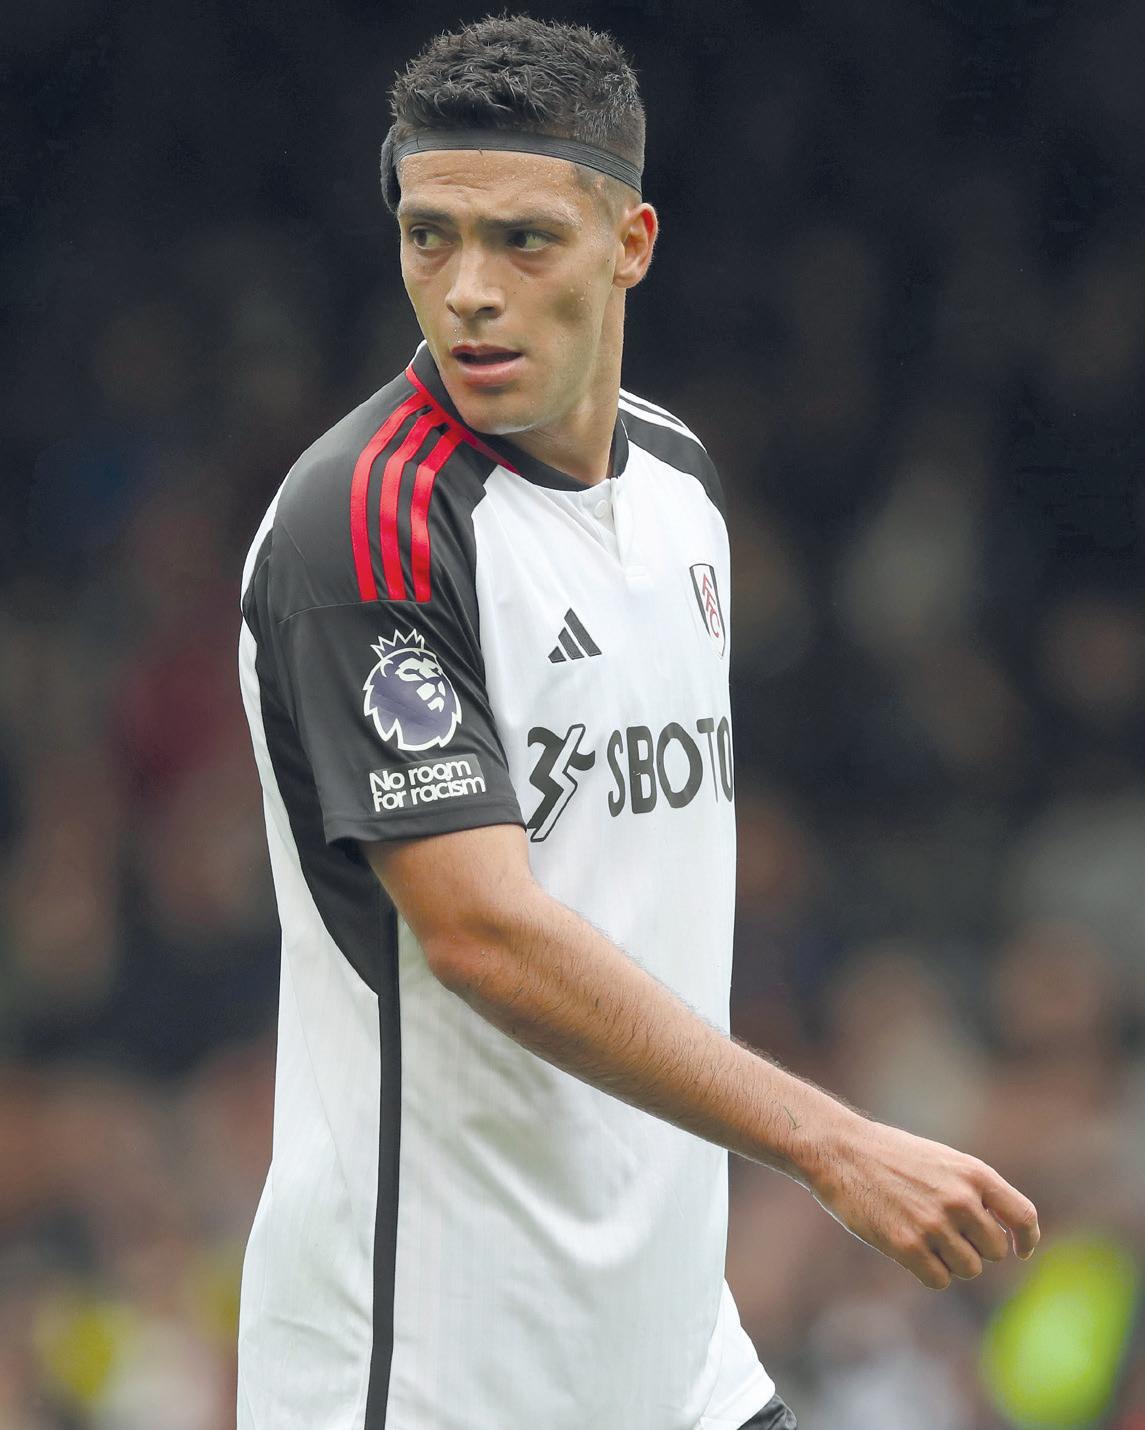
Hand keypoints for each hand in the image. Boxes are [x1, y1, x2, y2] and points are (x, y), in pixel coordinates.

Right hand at [809, 1116, 1040, 1289]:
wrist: (840, 1150)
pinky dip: (929, 1271)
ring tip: (924, 1236)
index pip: (1023, 1216)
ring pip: (969, 1270)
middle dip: (976, 1249)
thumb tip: (1003, 1235)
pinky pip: (939, 1279)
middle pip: (994, 1251)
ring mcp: (934, 1223)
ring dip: (951, 1261)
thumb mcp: (941, 1160)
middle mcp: (959, 1199)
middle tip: (947, 1233)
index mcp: (973, 1173)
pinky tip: (909, 1248)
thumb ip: (974, 1191)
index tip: (1019, 1250)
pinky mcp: (907, 1246)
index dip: (1026, 1239)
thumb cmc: (890, 1154)